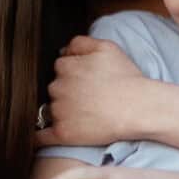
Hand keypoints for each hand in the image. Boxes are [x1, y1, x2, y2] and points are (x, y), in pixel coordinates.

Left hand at [34, 37, 157, 149]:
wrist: (139, 108)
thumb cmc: (126, 78)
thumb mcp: (106, 47)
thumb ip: (80, 43)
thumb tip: (63, 50)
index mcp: (65, 67)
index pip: (60, 68)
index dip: (72, 74)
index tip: (84, 81)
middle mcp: (58, 87)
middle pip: (54, 89)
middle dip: (66, 92)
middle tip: (87, 98)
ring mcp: (59, 111)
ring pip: (50, 110)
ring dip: (59, 112)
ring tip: (83, 116)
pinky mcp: (63, 133)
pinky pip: (41, 136)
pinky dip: (40, 136)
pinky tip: (41, 136)